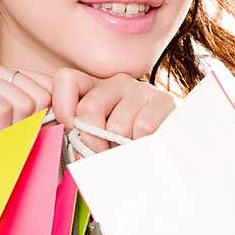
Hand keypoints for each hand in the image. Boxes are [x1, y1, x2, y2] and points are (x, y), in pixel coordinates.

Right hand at [0, 57, 53, 173]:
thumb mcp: (23, 136)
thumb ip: (47, 116)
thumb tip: (81, 112)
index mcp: (0, 73)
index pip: (49, 86)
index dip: (45, 120)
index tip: (22, 139)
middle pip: (41, 93)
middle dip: (27, 128)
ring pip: (24, 102)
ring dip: (9, 134)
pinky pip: (3, 108)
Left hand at [50, 68, 179, 154]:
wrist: (171, 149)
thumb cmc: (124, 148)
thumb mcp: (95, 140)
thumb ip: (76, 136)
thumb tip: (63, 142)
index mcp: (94, 88)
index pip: (66, 80)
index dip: (62, 109)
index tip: (71, 132)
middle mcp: (117, 82)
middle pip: (88, 110)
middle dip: (92, 142)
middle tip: (104, 154)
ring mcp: (141, 90)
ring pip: (116, 126)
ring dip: (120, 148)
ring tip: (128, 150)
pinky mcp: (163, 101)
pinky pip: (142, 128)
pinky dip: (140, 145)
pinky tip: (144, 145)